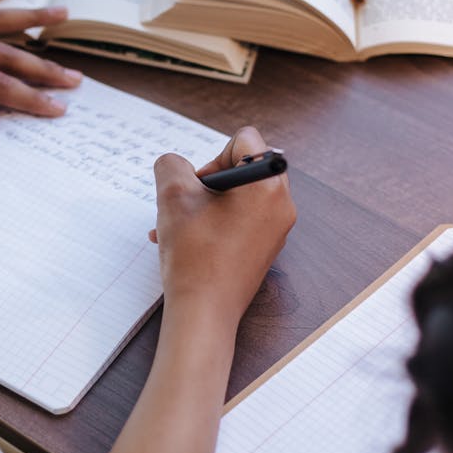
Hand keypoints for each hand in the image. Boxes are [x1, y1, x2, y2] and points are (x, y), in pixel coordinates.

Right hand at [151, 126, 295, 329]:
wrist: (204, 313)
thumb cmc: (194, 255)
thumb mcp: (173, 196)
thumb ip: (171, 165)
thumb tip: (176, 165)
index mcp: (267, 184)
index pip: (244, 140)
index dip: (213, 156)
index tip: (198, 187)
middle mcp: (281, 204)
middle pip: (244, 167)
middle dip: (209, 181)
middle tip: (190, 204)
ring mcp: (276, 229)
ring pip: (238, 196)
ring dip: (206, 203)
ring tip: (178, 225)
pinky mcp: (266, 248)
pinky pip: (241, 220)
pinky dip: (215, 222)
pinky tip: (187, 241)